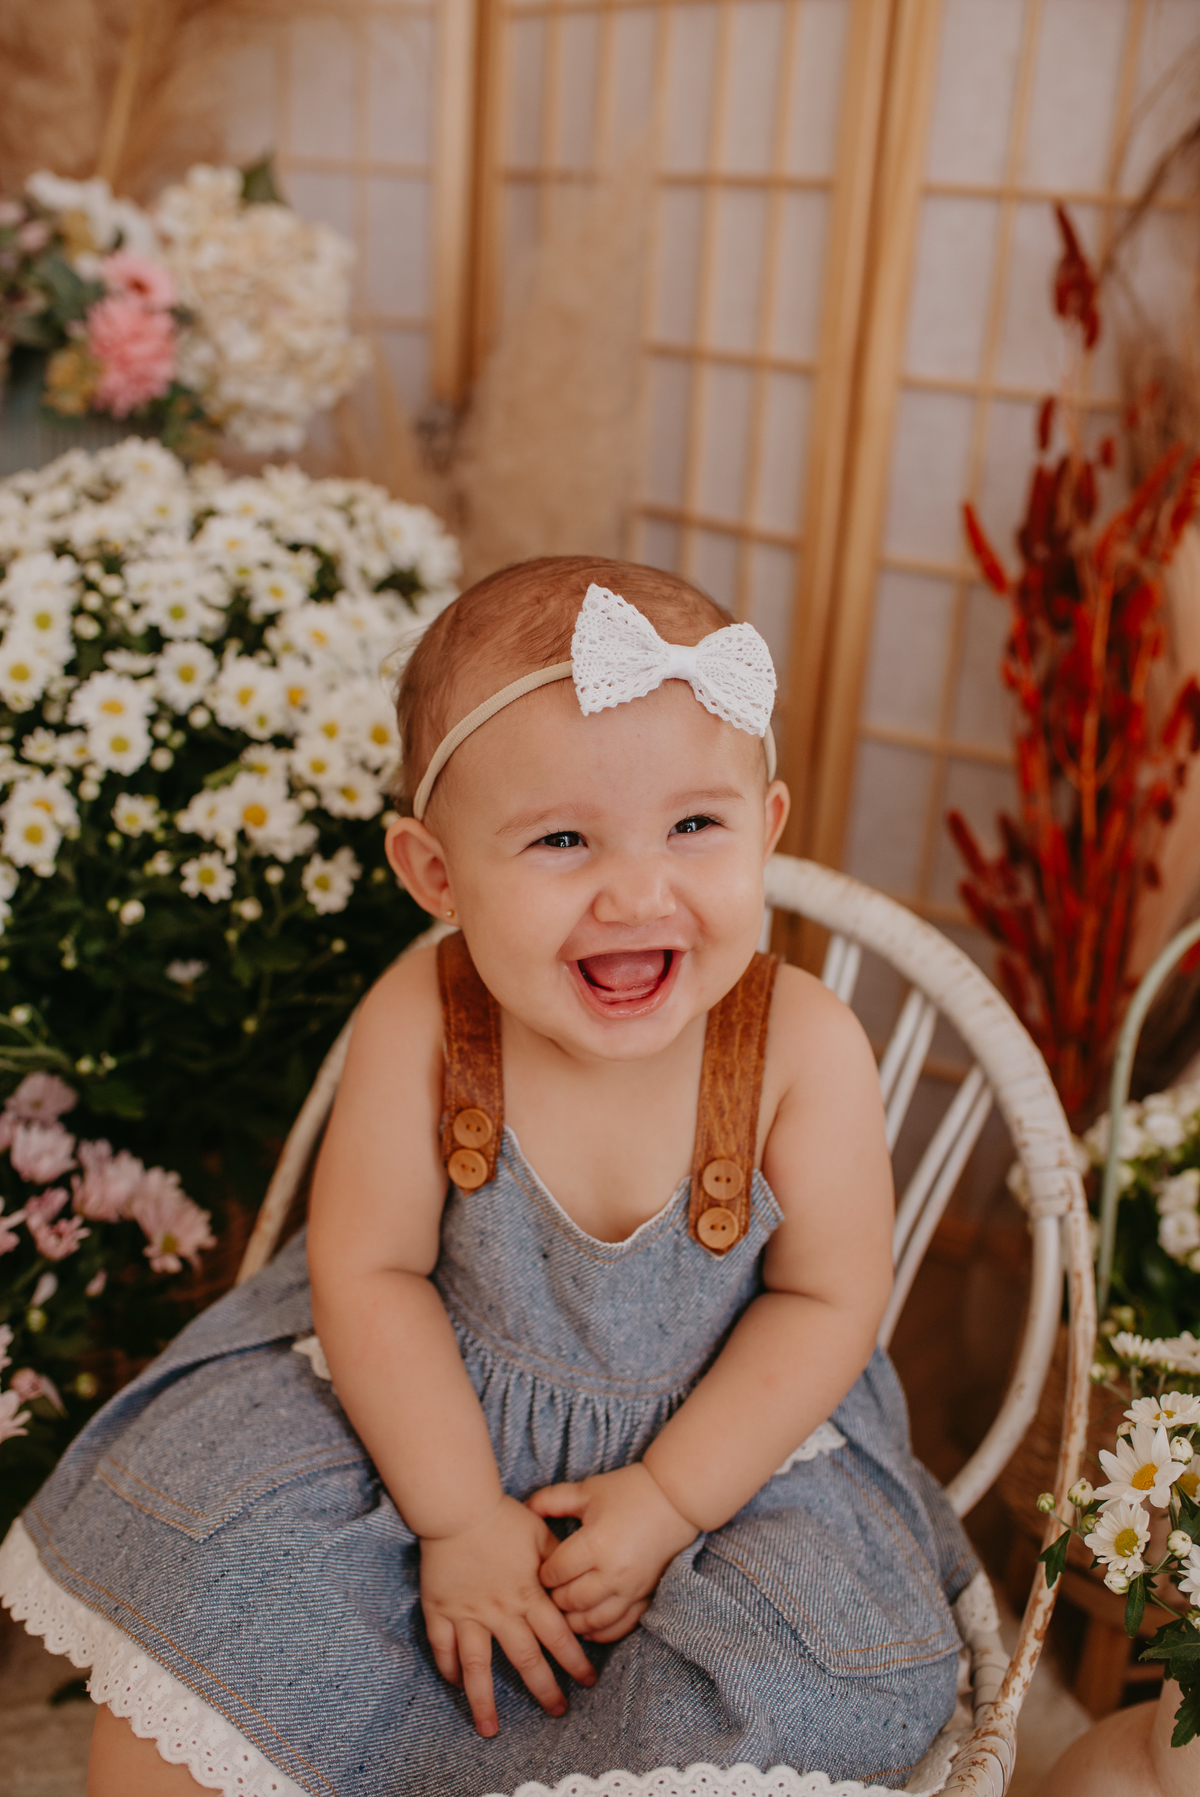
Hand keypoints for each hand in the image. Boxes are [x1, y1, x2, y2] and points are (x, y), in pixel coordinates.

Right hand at [420, 1495, 596, 1736]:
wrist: (459, 1507)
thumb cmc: (503, 1518)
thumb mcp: (541, 1535)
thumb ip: (559, 1563)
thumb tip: (579, 1582)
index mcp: (529, 1595)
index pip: (558, 1638)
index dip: (575, 1662)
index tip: (588, 1682)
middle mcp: (501, 1612)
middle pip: (525, 1660)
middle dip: (544, 1690)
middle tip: (557, 1712)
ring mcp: (468, 1615)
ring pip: (477, 1668)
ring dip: (484, 1701)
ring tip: (490, 1730)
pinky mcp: (440, 1611)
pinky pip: (443, 1648)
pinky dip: (448, 1669)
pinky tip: (455, 1685)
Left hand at [527, 1465, 698, 1642]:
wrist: (675, 1500)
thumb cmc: (629, 1491)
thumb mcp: (587, 1490)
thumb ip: (552, 1499)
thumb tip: (524, 1506)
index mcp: (594, 1544)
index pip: (556, 1572)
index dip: (542, 1573)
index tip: (538, 1569)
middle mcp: (611, 1572)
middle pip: (570, 1600)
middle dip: (553, 1599)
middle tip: (546, 1591)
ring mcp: (630, 1589)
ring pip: (592, 1620)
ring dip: (573, 1621)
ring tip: (562, 1612)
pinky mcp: (645, 1596)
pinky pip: (619, 1626)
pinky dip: (600, 1632)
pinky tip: (588, 1628)